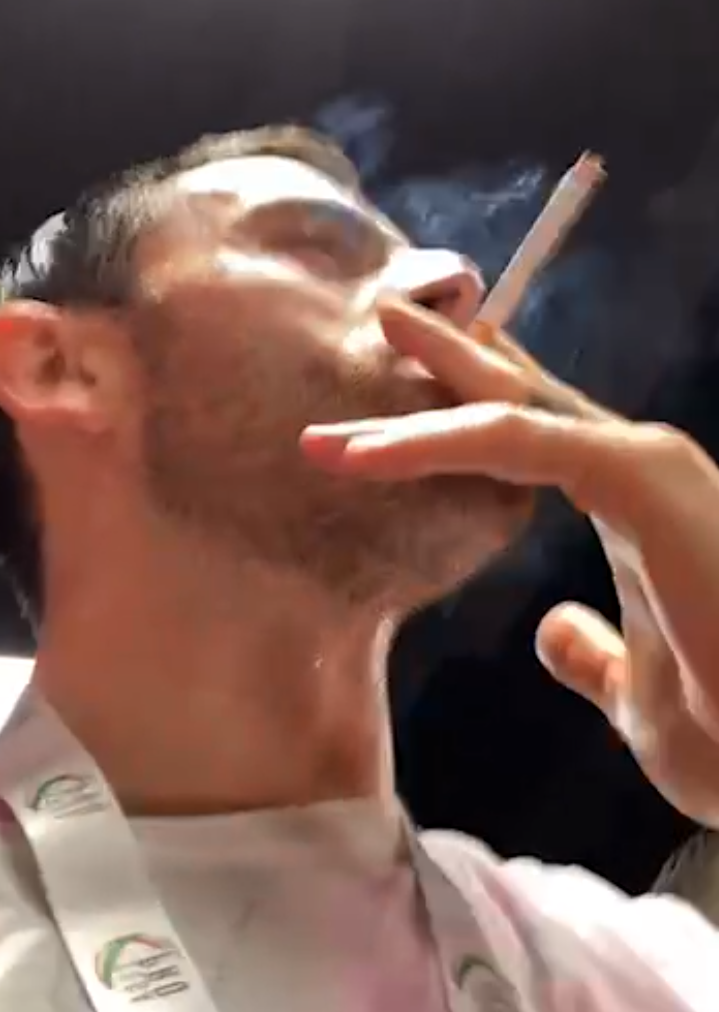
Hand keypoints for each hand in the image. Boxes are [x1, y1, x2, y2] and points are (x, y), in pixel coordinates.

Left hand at [301, 299, 718, 825]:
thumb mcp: (636, 697)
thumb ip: (594, 654)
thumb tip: (552, 630)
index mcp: (634, 508)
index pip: (536, 439)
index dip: (466, 411)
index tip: (397, 397)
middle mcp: (642, 471)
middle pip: (520, 403)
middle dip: (446, 363)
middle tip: (384, 314)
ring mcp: (648, 468)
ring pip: (511, 413)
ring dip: (426, 394)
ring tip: (363, 355)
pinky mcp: (646, 482)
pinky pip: (524, 442)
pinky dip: (443, 440)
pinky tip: (371, 451)